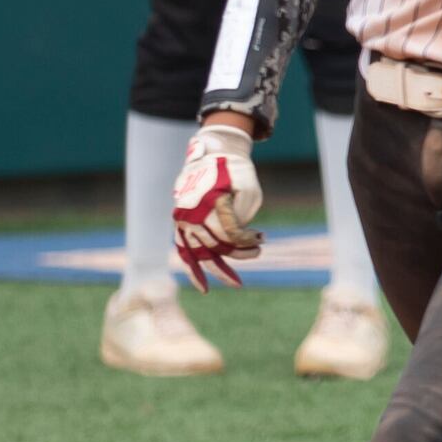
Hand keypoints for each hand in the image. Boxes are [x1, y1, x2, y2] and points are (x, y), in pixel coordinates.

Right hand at [171, 123, 264, 288]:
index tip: (262, 238)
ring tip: (236, 283)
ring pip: (201, 252)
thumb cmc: (236, 172)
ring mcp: (183, 219)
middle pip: (217, 244)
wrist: (212, 154)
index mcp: (210, 201)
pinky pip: (183, 251)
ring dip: (220, 267)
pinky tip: (203, 287)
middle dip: (239, 253)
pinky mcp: (179, 223)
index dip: (248, 240)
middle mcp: (193, 212)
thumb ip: (242, 215)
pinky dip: (193, 270)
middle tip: (258, 252)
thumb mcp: (249, 189)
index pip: (231, 232)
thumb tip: (237, 240)